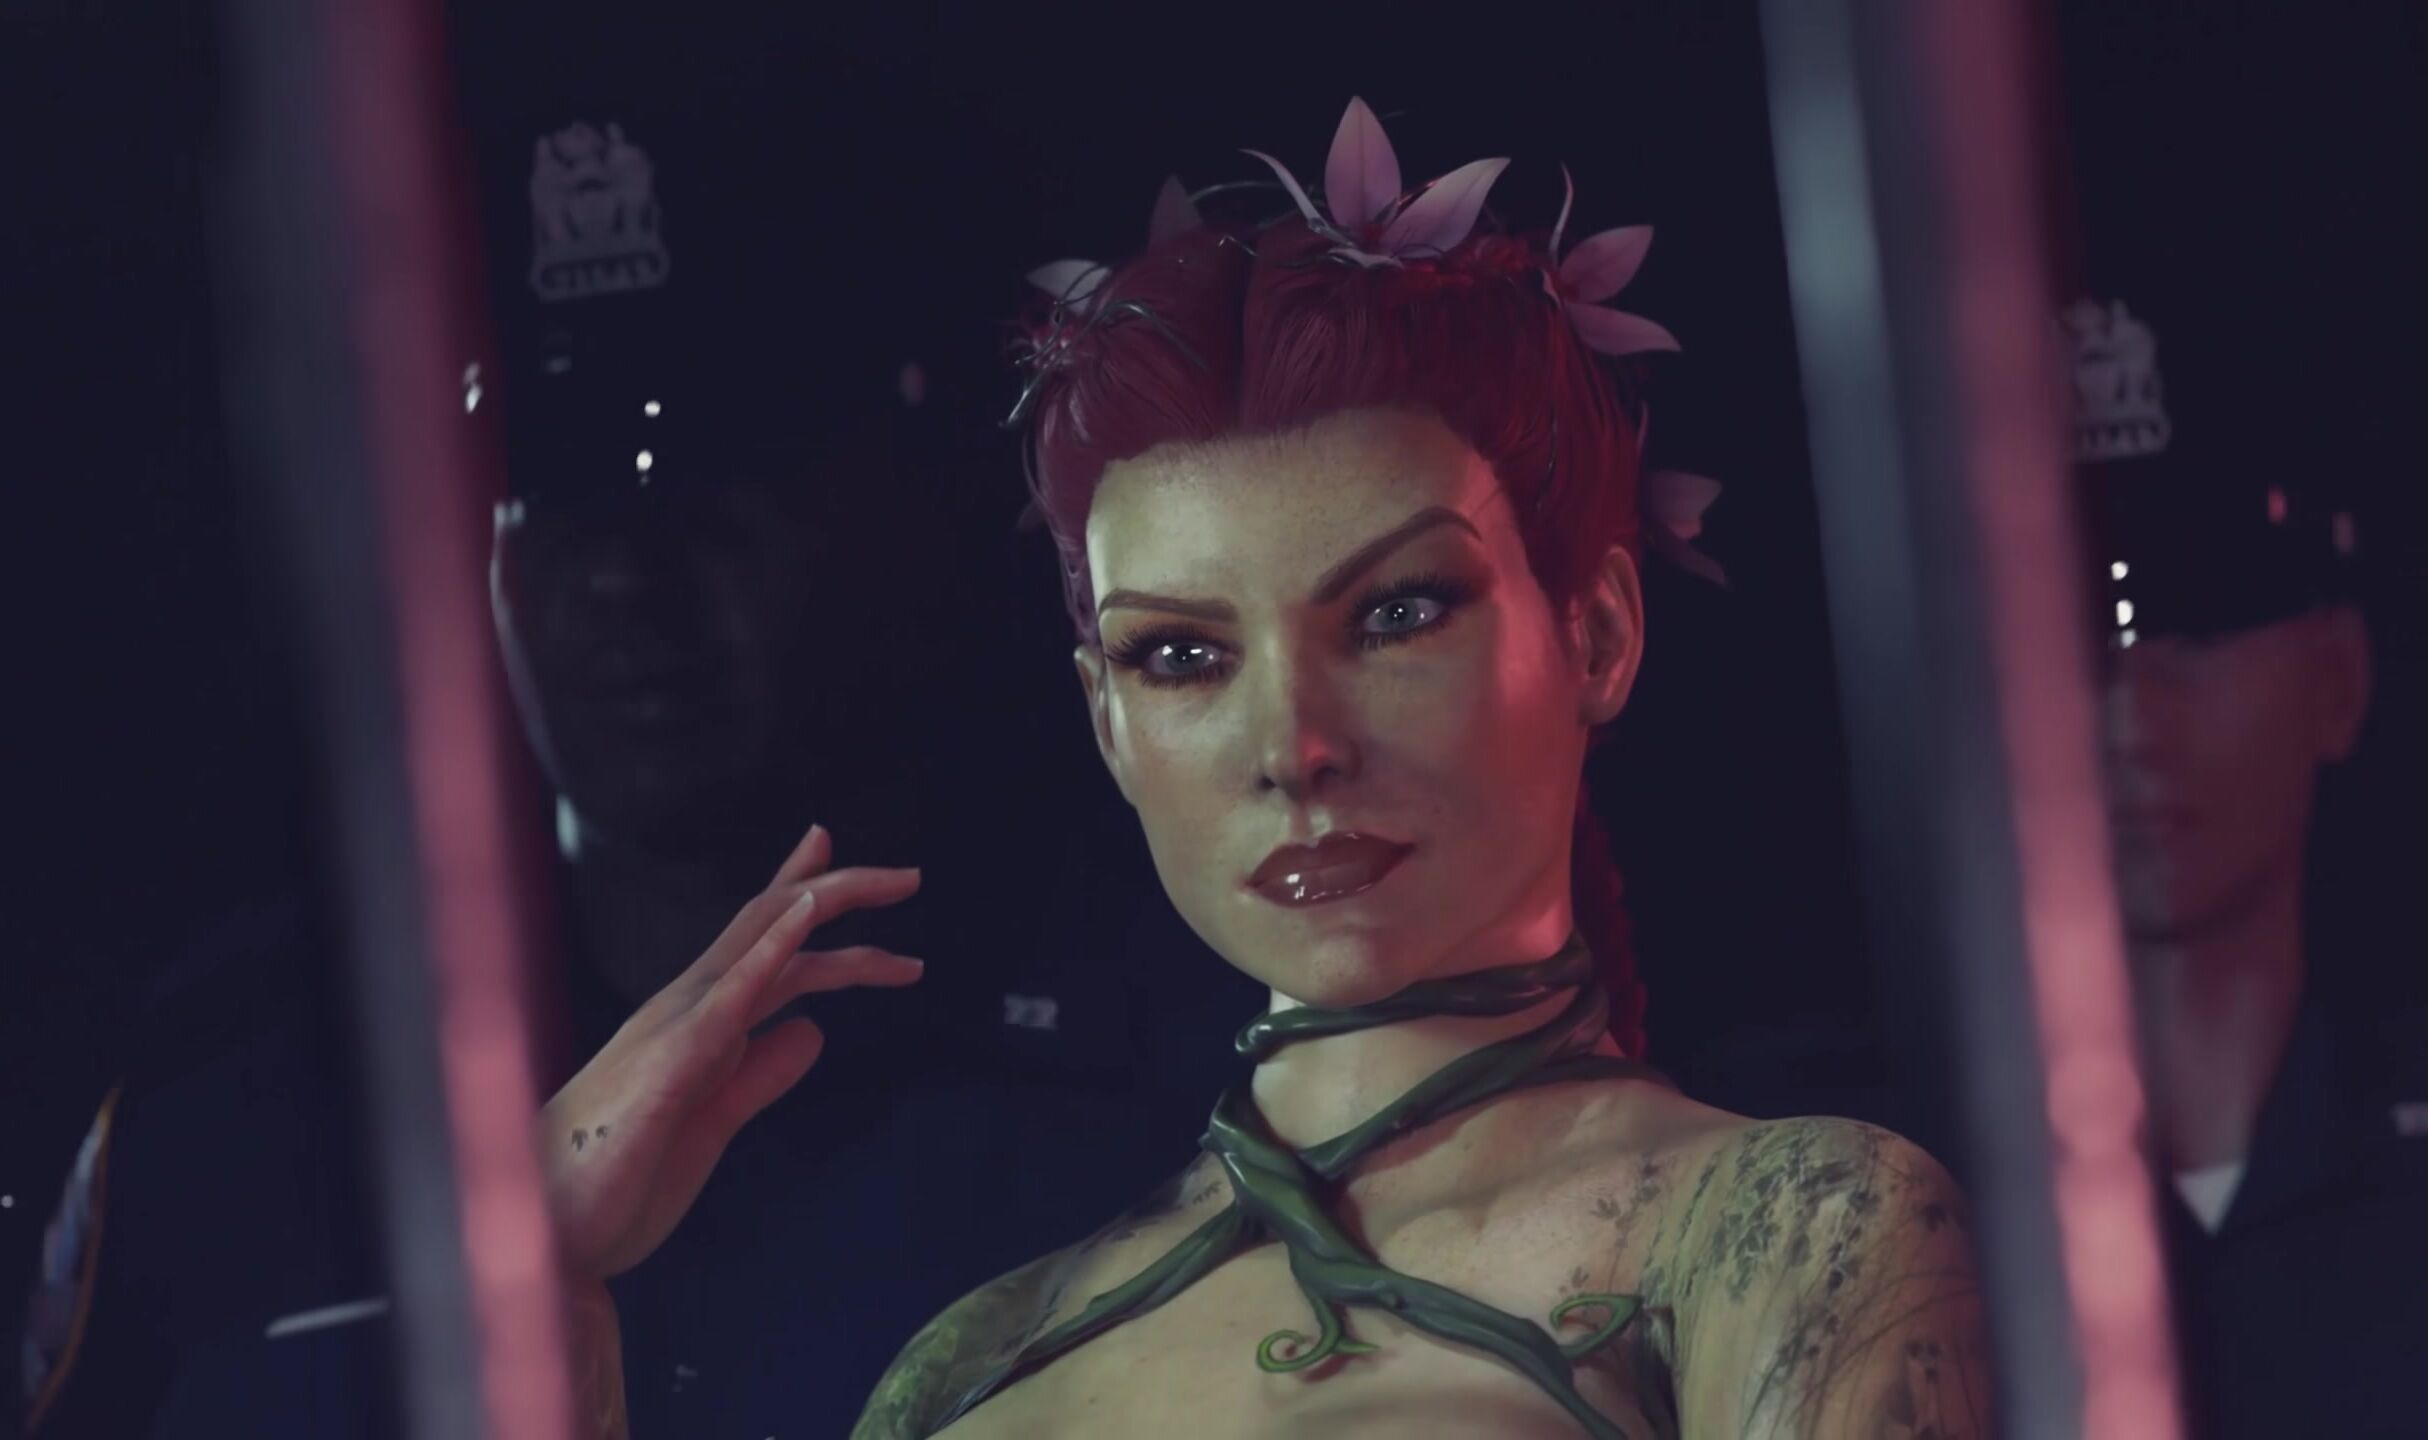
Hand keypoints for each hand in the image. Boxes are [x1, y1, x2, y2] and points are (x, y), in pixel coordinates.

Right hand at [541, 823, 923, 1280]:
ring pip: (760, 941)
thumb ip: (760, 1075)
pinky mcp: (672, 1064)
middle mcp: (685, 1009)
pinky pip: (729, 994)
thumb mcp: (712, 1121)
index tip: (840, 859)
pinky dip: (770, 948)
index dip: (800, 899)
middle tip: (911, 876)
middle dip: (839, 890)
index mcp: (695, 1025)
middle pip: (769, 925)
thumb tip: (814, 1031)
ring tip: (895, 884)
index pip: (757, 945)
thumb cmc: (615, 1182)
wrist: (545, 1239)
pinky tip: (806, 917)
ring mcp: (677, 1029)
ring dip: (826, 904)